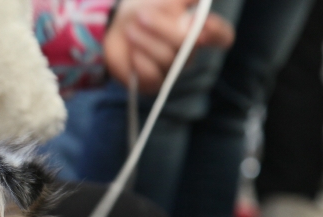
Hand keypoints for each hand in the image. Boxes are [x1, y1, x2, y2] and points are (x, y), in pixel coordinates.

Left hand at [105, 0, 234, 94]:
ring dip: (145, 41)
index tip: (204, 21)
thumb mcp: (166, 0)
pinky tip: (133, 51)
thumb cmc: (148, 10)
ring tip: (131, 29)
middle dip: (163, 28)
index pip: (222, 35)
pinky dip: (139, 60)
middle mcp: (190, 52)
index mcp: (200, 30)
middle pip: (188, 44)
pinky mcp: (153, 83)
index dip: (217, 31)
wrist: (118, 27)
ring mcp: (172, 69)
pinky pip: (152, 75)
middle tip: (142, 15)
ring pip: (167, 58)